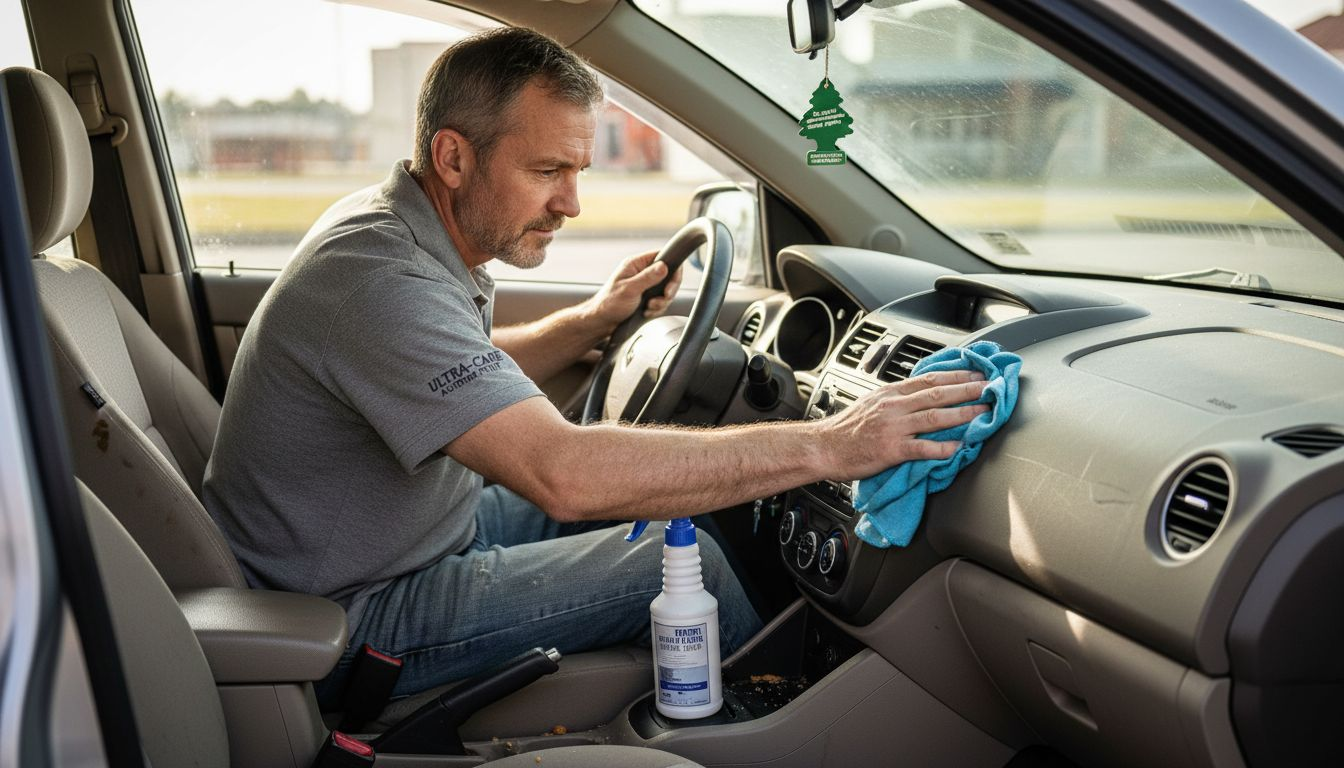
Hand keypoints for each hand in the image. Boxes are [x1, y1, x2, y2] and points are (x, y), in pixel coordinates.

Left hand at [584, 250, 683, 333]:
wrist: (602, 322)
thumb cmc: (609, 304)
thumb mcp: (629, 289)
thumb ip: (647, 278)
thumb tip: (664, 266)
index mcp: (636, 264)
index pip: (662, 256)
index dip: (672, 269)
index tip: (670, 285)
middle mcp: (641, 272)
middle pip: (668, 275)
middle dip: (667, 291)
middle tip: (661, 299)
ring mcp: (645, 285)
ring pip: (666, 291)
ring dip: (661, 303)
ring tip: (648, 308)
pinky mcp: (646, 297)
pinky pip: (661, 301)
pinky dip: (656, 309)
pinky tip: (646, 312)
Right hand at [823, 370, 989, 478]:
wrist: (824, 447)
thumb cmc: (846, 429)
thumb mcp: (870, 403)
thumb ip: (896, 398)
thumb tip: (919, 394)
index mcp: (890, 393)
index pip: (929, 379)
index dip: (956, 375)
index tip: (976, 373)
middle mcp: (894, 406)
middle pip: (937, 394)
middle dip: (967, 389)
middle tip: (990, 387)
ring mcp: (893, 428)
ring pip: (935, 417)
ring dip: (963, 414)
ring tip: (984, 412)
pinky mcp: (891, 450)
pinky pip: (923, 448)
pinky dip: (943, 448)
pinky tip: (958, 447)